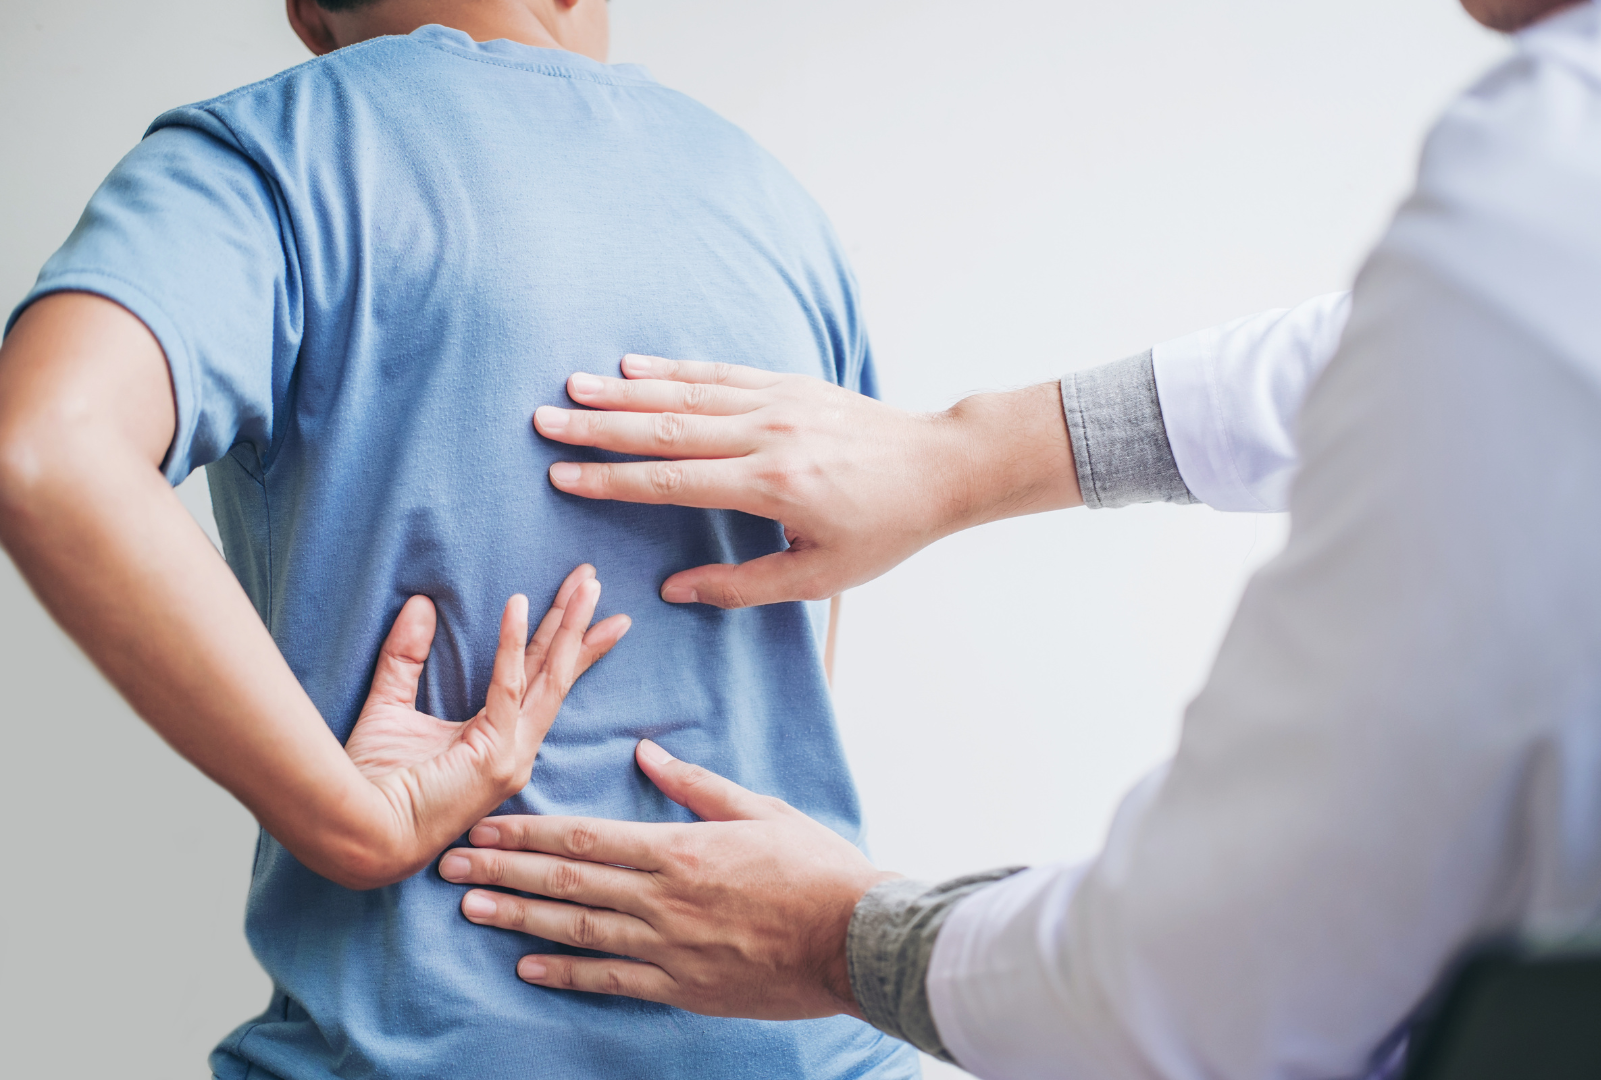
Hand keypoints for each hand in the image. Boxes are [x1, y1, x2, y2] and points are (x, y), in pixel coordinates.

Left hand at [342, 565, 629, 883]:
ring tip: (586, 584)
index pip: (540, 681)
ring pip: (550, 677)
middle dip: (578, 624)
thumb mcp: (390, 707)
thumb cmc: (370, 784)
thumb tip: (420, 604)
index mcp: (500, 743)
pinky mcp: (494, 755)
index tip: (582, 605)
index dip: (562, 642)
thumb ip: (406, 658)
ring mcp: (511, 755)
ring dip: (568, 626)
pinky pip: (508, 687)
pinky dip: (511, 643)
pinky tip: (518, 603)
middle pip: (556, 673)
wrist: (358, 834)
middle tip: (594, 580)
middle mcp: (516, 749)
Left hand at [438, 740, 898, 1019]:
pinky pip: (613, 980)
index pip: (586, 838)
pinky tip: (527, 968)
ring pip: (578, 931)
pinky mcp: (683, 987)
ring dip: (520, 919)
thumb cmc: (815, 868)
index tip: (484, 826)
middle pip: (567, 883)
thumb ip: (697, 785)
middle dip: (504, 871)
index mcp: (680, 849)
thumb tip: (647, 752)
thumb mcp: (760, 809)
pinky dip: (567, 975)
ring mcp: (670, 947)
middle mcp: (664, 898)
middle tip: (450, 866)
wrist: (856, 939)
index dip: (528, 833)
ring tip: (471, 910)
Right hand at [533, 356, 1079, 607]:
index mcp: (773, 487)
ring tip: (572, 388)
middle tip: (544, 422)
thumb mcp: (819, 577)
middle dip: (600, 428)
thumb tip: (674, 591)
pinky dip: (673, 369)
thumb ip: (743, 586)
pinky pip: (721, 372)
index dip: (614, 482)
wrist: (940, 467)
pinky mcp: (790, 383)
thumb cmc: (883, 530)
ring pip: (687, 393)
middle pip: (667, 428)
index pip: (674, 482)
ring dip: (625, 391)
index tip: (562, 478)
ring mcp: (779, 402)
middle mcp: (770, 436)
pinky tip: (633, 366)